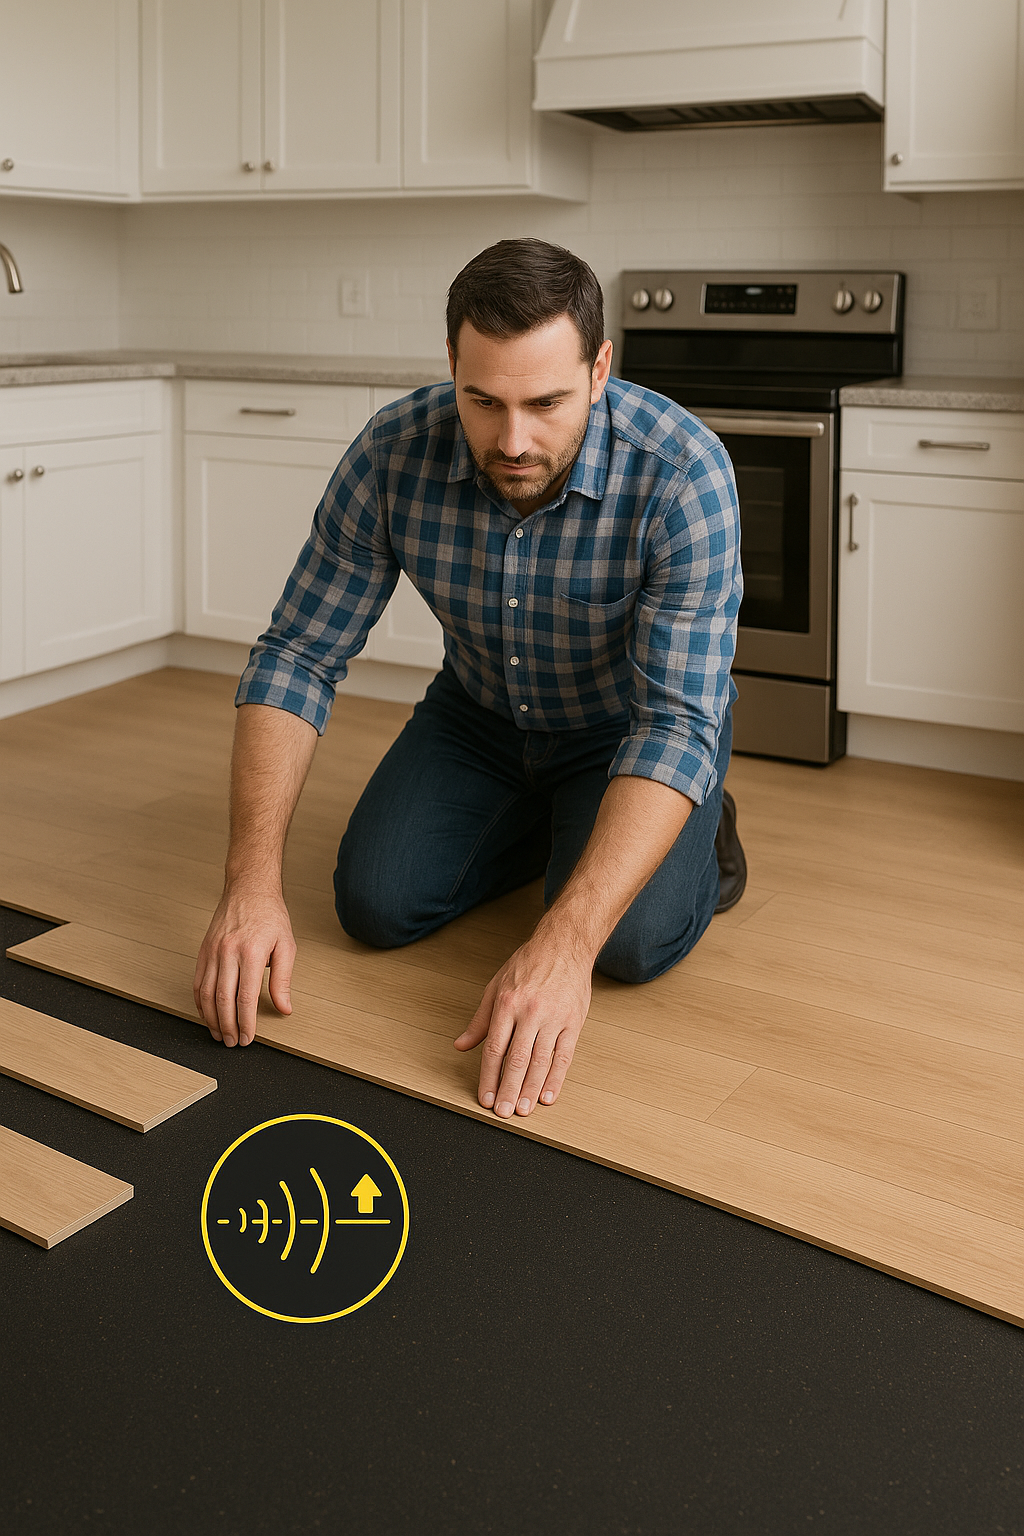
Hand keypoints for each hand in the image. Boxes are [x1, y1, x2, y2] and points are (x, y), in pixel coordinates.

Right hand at [193, 886, 295, 1046]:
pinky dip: (200, 1002)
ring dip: (211, 1019)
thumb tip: (284, 1007)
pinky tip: (207, 1014)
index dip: (246, 1023)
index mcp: (250, 953)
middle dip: (227, 1026)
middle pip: (222, 1000)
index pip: (245, 998)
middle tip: (233, 1042)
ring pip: (205, 994)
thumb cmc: (270, 916)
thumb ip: (283, 980)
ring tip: (220, 1034)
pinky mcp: (203, 951)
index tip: (248, 1038)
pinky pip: (196, 982)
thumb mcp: (286, 946)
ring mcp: (212, 952)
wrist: (249, 889)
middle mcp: (227, 953)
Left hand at [453, 937, 591, 1115]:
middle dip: (508, 1089)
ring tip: (522, 1110)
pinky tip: (547, 1095)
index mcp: (507, 1004)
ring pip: (541, 1061)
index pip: (495, 1049)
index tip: (485, 1098)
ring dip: (530, 1089)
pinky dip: (556, 1078)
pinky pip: (564, 1055)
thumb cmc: (528, 964)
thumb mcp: (496, 987)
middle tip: (503, 1113)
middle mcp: (530, 1012)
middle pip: (517, 1059)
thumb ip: (480, 1021)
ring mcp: (554, 1018)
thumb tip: (461, 1045)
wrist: (564, 945)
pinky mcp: (574, 1022)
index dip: (489, 1077)